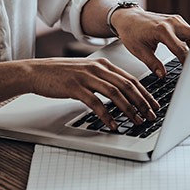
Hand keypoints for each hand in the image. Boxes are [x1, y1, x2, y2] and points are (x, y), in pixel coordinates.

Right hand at [26, 58, 159, 129]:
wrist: (36, 72)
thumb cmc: (60, 74)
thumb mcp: (86, 72)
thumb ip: (103, 79)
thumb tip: (121, 94)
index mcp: (102, 64)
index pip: (130, 78)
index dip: (144, 92)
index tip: (153, 105)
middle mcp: (97, 68)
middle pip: (126, 85)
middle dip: (142, 102)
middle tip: (151, 115)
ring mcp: (86, 77)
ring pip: (115, 93)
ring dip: (129, 109)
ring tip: (137, 121)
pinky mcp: (75, 87)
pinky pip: (95, 103)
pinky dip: (106, 115)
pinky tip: (112, 124)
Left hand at [110, 8, 189, 76]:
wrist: (127, 18)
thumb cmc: (131, 32)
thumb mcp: (139, 51)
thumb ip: (153, 64)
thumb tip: (163, 75)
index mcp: (162, 30)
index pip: (181, 49)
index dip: (188, 63)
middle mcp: (172, 23)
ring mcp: (176, 20)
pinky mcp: (177, 21)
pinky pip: (189, 31)